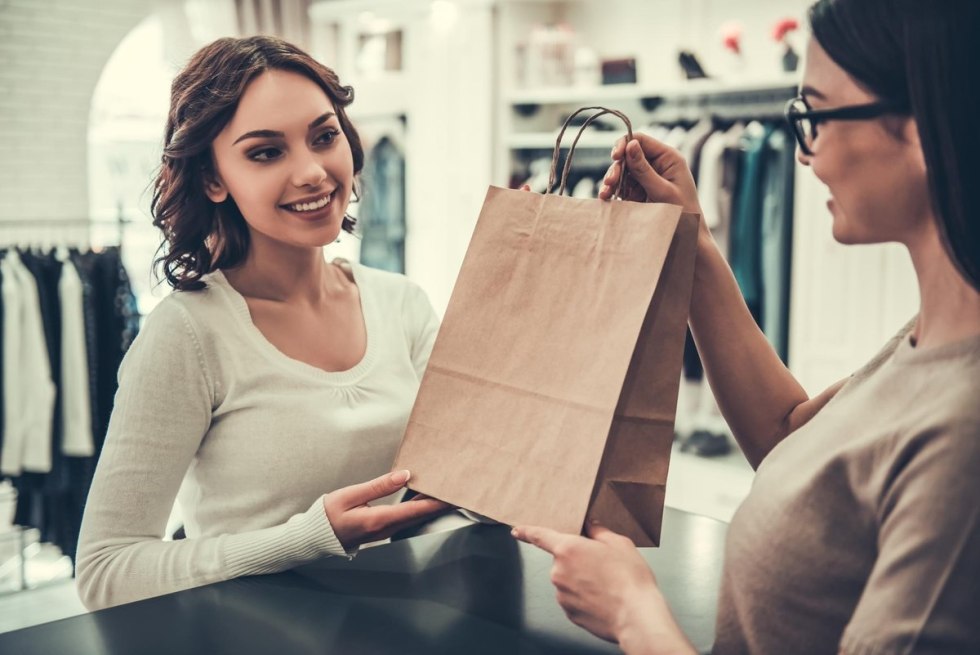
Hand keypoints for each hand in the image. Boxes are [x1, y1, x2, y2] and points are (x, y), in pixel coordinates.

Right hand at [323, 470, 451, 549]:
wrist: (315, 536)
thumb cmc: (328, 515)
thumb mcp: (350, 495)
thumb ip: (379, 486)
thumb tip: (405, 475)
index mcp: (379, 520)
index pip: (415, 510)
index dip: (436, 503)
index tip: (453, 495)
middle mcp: (386, 528)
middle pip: (420, 515)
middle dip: (440, 504)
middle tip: (457, 490)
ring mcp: (385, 531)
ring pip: (415, 517)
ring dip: (431, 505)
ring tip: (445, 490)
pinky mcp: (382, 528)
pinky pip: (407, 518)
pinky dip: (419, 507)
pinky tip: (424, 498)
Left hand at [512, 522, 693, 653]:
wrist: (637, 616)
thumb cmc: (630, 579)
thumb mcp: (618, 544)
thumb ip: (599, 532)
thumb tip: (591, 526)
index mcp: (568, 549)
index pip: (540, 536)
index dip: (527, 531)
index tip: (517, 530)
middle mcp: (559, 572)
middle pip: (562, 560)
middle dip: (578, 561)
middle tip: (602, 566)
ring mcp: (562, 594)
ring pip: (568, 581)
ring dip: (581, 580)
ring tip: (607, 585)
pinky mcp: (569, 612)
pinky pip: (573, 599)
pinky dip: (584, 597)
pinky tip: (603, 598)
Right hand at [598, 135, 702, 216]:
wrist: (688, 238)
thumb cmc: (683, 213)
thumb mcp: (662, 190)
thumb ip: (644, 170)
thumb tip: (630, 145)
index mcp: (668, 158)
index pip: (641, 140)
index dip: (624, 144)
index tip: (615, 156)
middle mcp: (657, 164)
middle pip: (628, 155)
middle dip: (617, 167)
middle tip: (609, 183)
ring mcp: (647, 177)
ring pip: (623, 171)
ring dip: (612, 180)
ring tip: (605, 194)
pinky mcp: (640, 190)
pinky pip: (622, 186)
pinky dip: (613, 191)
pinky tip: (606, 199)